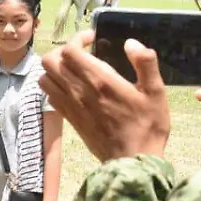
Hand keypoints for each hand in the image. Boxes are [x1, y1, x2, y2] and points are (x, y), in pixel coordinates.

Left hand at [40, 31, 169, 162]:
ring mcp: (71, 106)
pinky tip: (72, 86)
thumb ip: (145, 63)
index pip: (70, 51)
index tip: (93, 39)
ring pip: (45, 77)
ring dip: (56, 67)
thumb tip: (131, 43)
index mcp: (101, 81)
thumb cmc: (148, 125)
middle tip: (82, 52)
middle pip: (51, 60)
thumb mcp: (156, 92)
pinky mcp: (69, 118)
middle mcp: (80, 91)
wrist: (133, 161)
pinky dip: (54, 85)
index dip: (78, 39)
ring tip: (74, 68)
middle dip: (64, 50)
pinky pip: (49, 95)